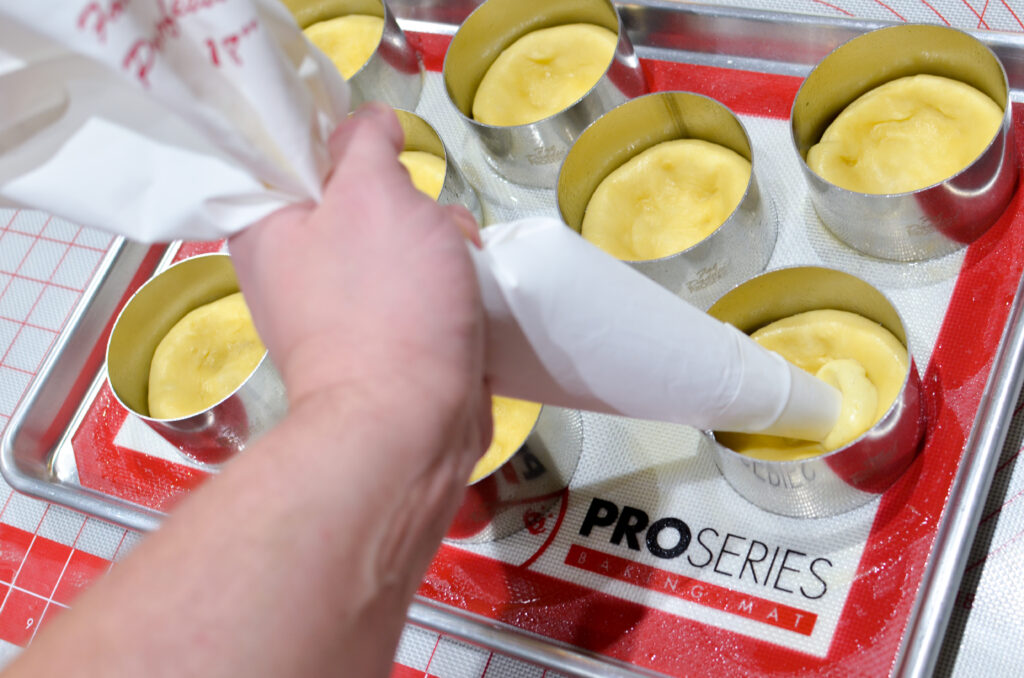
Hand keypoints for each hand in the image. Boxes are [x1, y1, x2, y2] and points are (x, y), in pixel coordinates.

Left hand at [229, 102, 490, 488]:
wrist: (409, 423)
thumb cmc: (384, 304)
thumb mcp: (372, 194)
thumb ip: (365, 143)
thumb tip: (369, 122)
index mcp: (267, 228)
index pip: (291, 156)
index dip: (340, 138)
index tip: (381, 146)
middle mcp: (297, 266)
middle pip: (361, 196)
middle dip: (408, 200)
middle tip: (422, 220)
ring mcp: (344, 307)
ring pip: (402, 239)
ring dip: (441, 240)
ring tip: (457, 263)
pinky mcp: (388, 336)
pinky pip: (422, 284)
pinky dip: (449, 281)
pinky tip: (470, 291)